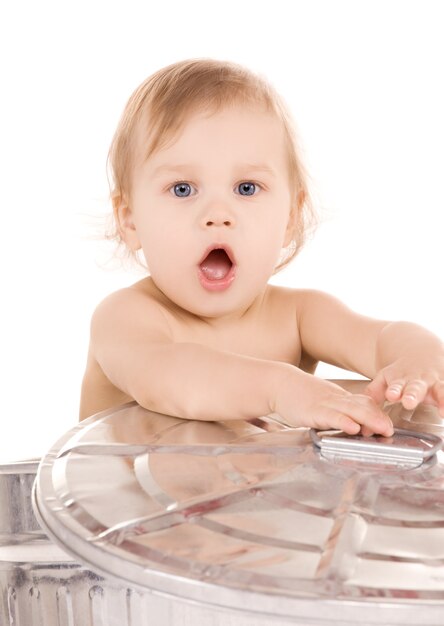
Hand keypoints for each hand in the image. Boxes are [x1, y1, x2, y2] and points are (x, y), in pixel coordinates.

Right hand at [275, 371, 393, 436]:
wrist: (280, 383)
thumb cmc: (300, 395)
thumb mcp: (323, 400)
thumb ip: (338, 410)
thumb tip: (354, 424)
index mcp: (339, 397)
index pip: (365, 403)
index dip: (378, 413)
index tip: (388, 425)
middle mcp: (336, 399)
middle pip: (363, 406)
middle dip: (379, 418)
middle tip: (391, 430)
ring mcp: (325, 404)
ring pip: (352, 410)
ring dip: (370, 420)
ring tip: (383, 429)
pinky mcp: (312, 411)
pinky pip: (331, 416)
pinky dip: (344, 421)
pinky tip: (353, 428)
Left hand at [365, 355, 443, 416]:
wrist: (422, 351)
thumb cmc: (401, 371)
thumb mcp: (385, 378)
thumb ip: (375, 394)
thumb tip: (364, 420)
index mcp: (401, 380)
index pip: (396, 386)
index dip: (394, 390)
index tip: (391, 394)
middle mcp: (419, 381)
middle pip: (416, 388)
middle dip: (412, 395)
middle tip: (408, 401)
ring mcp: (435, 382)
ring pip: (440, 389)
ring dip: (442, 399)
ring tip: (443, 411)